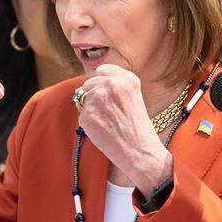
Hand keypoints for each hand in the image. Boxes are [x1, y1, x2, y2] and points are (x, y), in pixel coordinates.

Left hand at [76, 64, 171, 194]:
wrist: (139, 151)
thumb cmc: (137, 127)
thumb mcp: (133, 97)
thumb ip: (115, 85)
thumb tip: (89, 84)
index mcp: (126, 78)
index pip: (101, 70)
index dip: (101, 83)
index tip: (106, 95)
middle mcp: (112, 84)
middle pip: (89, 84)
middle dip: (93, 96)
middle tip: (108, 114)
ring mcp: (98, 98)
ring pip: (83, 99)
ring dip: (91, 109)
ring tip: (108, 122)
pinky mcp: (87, 114)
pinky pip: (82, 115)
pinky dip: (89, 123)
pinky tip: (103, 130)